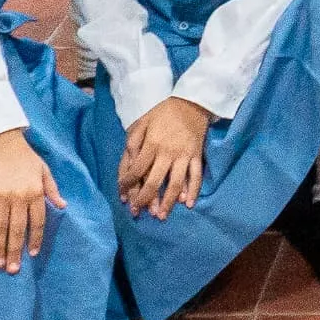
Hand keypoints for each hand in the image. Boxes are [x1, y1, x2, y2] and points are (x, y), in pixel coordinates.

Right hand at [0, 127, 64, 271]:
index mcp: (35, 192)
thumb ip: (52, 189)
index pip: (37, 222)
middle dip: (15, 251)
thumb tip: (63, 206)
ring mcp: (0, 195)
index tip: (32, 254)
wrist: (0, 138)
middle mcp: (19, 196)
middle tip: (12, 270)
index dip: (35, 239)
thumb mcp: (43, 170)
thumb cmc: (24, 155)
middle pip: (17, 229)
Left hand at [118, 95, 209, 218]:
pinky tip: (187, 204)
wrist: (191, 103)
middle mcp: (168, 153)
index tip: (122, 196)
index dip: (127, 185)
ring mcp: (184, 156)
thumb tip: (129, 164)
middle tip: (139, 213)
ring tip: (161, 216)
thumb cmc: (163, 114)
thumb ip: (133, 142)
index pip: (137, 170)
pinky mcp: (197, 156)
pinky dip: (193, 191)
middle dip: (145, 200)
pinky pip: (196, 176)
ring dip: (168, 202)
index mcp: (152, 144)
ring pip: (176, 183)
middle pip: (155, 181)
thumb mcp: (142, 122)